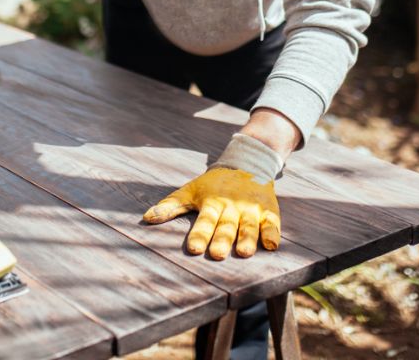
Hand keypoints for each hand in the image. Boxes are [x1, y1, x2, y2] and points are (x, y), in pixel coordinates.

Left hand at [143, 167, 280, 259]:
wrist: (247, 164)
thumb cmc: (213, 184)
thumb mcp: (190, 191)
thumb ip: (170, 206)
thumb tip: (145, 218)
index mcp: (212, 202)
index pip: (204, 220)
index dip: (199, 234)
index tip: (193, 248)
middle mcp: (232, 206)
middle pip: (226, 226)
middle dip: (221, 239)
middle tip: (216, 254)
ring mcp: (251, 209)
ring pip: (249, 226)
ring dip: (247, 238)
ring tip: (244, 252)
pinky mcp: (268, 210)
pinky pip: (272, 223)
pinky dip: (272, 233)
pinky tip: (271, 245)